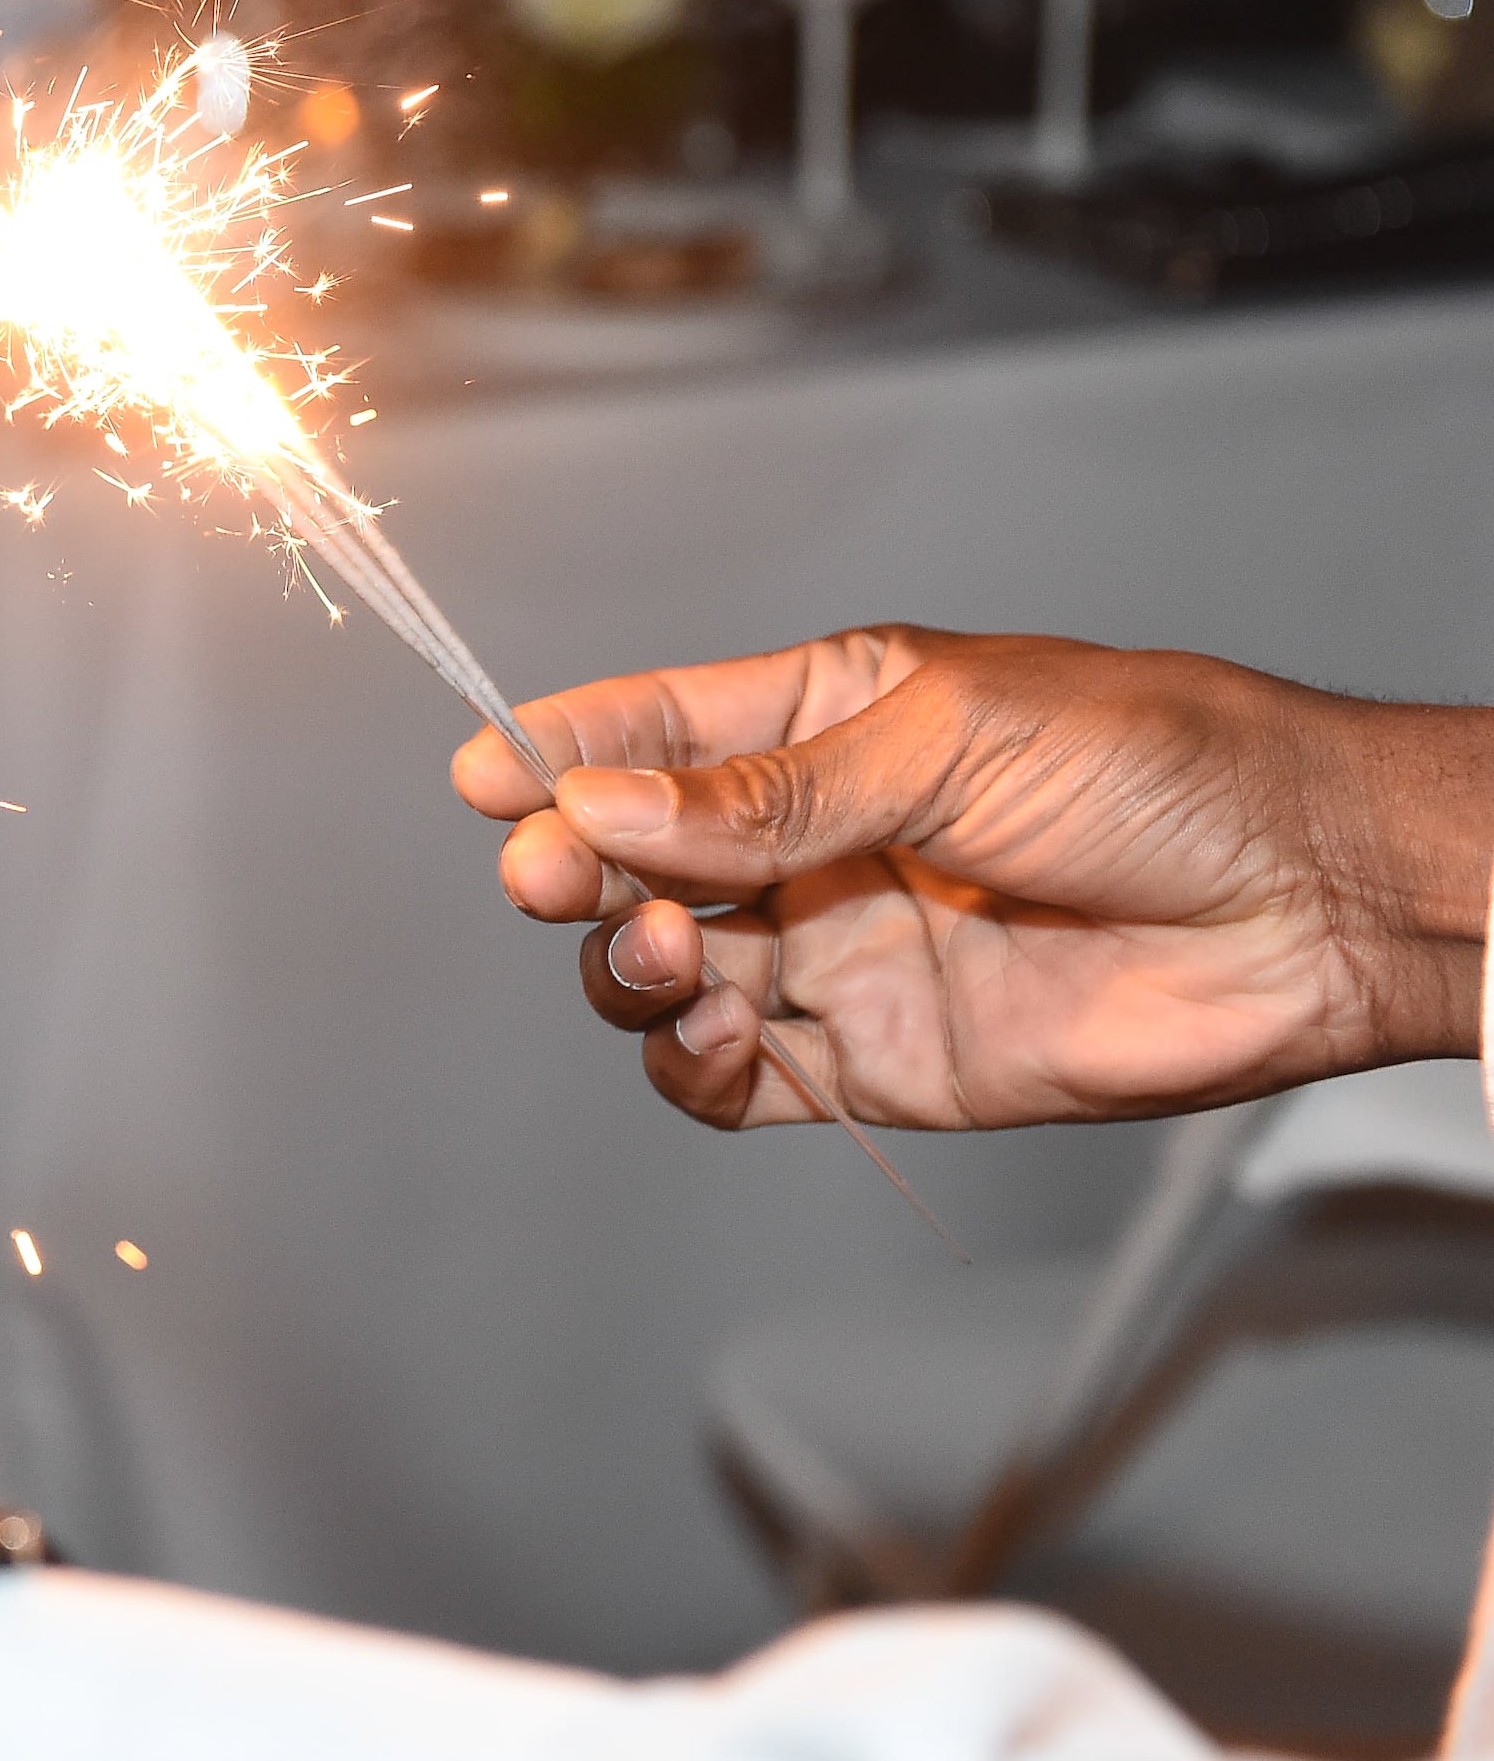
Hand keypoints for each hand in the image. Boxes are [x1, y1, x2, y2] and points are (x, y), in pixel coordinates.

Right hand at [453, 627, 1493, 1132]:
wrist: (1312, 903)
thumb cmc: (1164, 767)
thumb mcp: (946, 738)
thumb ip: (768, 792)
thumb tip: (604, 806)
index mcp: (826, 718)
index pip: (652, 729)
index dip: (557, 751)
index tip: (484, 779)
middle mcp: (815, 837)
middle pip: (633, 859)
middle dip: (573, 865)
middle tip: (551, 879)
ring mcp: (838, 951)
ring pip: (665, 968)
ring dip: (629, 965)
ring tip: (665, 954)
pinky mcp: (876, 1060)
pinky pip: (736, 1077)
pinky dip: (691, 1064)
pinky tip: (708, 1033)